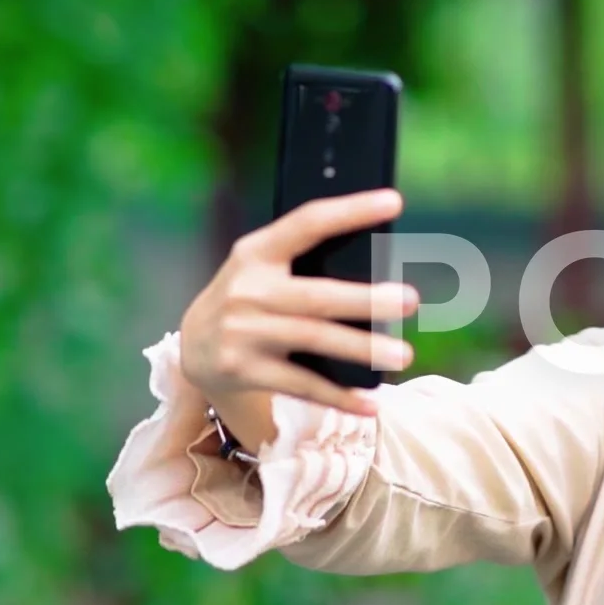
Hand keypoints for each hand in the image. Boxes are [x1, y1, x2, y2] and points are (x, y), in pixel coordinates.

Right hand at [178, 188, 419, 415]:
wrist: (193, 347)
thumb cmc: (248, 299)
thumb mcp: (263, 268)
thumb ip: (304, 261)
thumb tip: (381, 268)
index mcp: (257, 252)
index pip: (307, 223)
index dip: (350, 211)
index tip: (393, 202)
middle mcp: (248, 290)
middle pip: (317, 295)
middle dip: (366, 299)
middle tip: (411, 300)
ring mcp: (244, 332)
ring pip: (314, 339)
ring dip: (363, 349)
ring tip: (403, 354)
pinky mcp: (245, 370)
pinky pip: (302, 385)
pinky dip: (339, 396)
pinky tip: (370, 402)